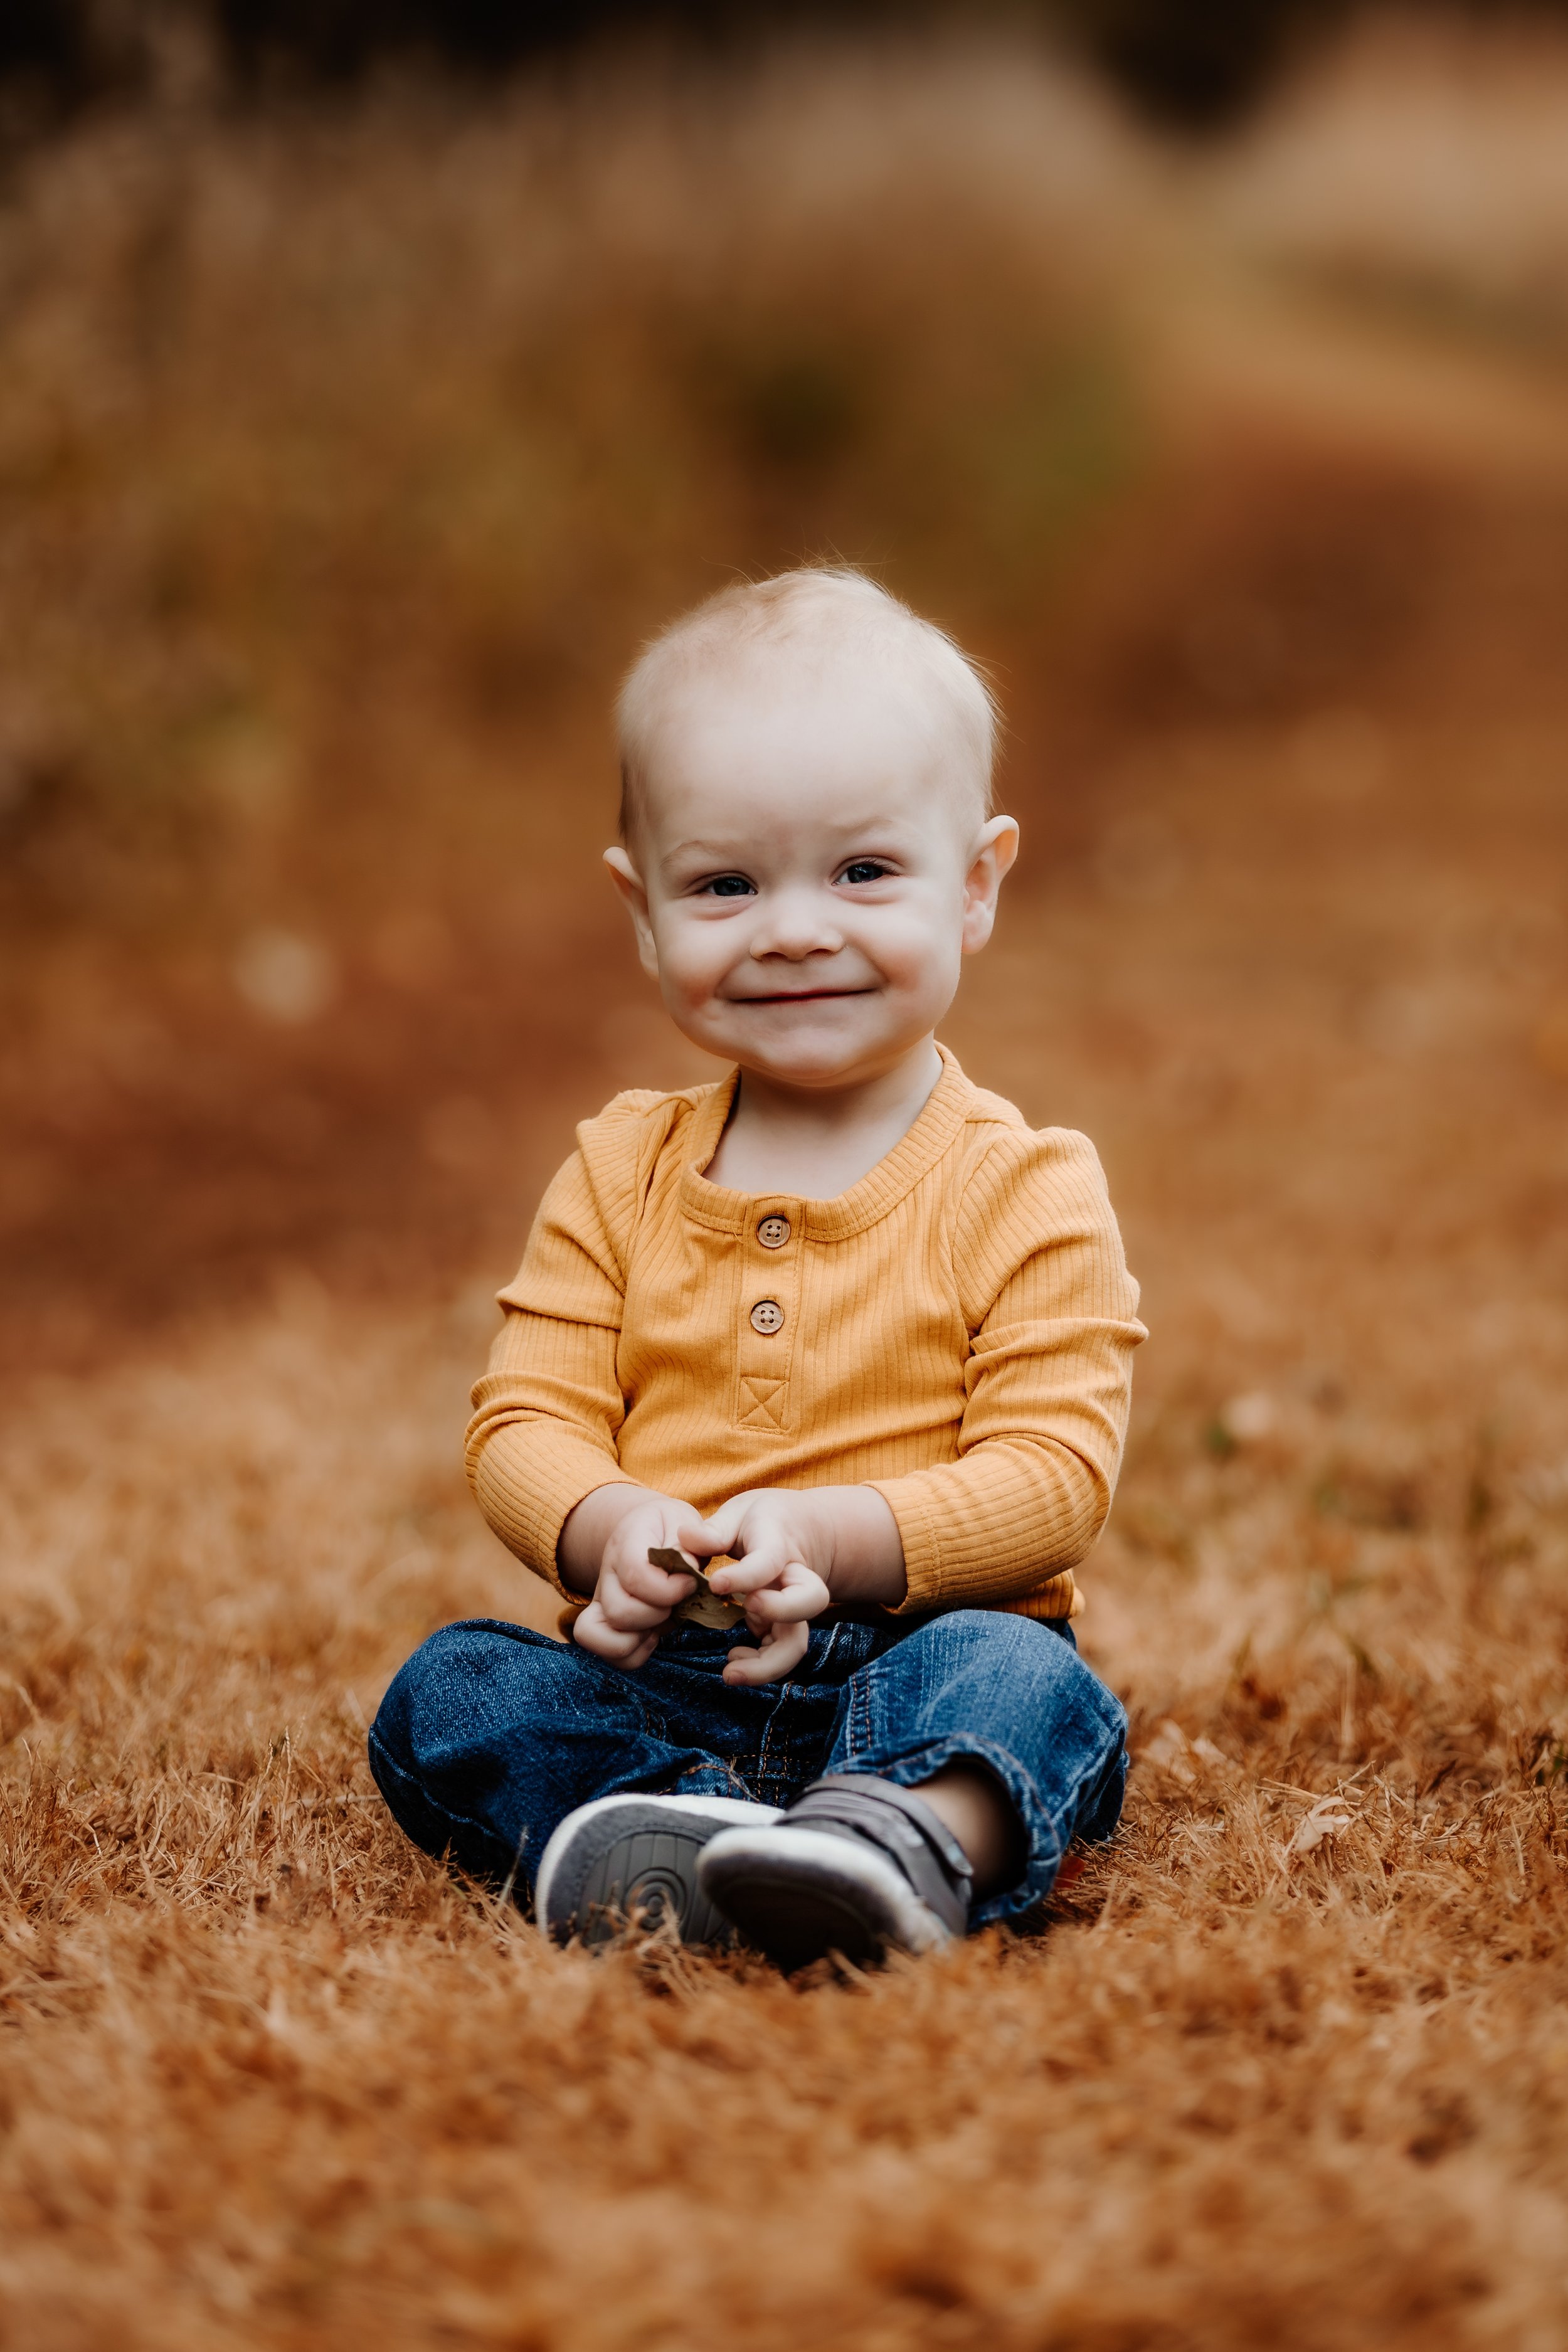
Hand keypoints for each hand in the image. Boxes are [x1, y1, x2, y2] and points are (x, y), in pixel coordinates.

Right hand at [564, 1489, 715, 1670]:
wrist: (648, 1530)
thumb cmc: (671, 1527)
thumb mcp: (685, 1520)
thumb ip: (693, 1539)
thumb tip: (688, 1567)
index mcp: (626, 1542)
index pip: (635, 1575)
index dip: (668, 1589)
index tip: (690, 1582)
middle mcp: (606, 1574)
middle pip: (619, 1611)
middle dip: (658, 1614)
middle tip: (677, 1601)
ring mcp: (601, 1601)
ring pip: (605, 1637)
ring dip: (642, 1636)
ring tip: (662, 1619)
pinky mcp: (604, 1624)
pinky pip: (611, 1655)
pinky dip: (636, 1653)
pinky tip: (653, 1634)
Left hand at [698, 1489, 837, 1686]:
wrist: (801, 1532)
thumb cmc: (762, 1521)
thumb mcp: (738, 1513)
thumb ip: (714, 1530)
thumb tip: (685, 1537)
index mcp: (778, 1545)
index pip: (768, 1561)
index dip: (745, 1576)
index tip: (714, 1584)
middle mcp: (794, 1579)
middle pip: (809, 1601)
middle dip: (782, 1611)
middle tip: (748, 1610)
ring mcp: (792, 1607)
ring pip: (796, 1642)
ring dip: (767, 1664)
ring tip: (729, 1672)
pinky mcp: (785, 1627)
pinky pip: (780, 1654)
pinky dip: (760, 1667)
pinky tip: (732, 1662)